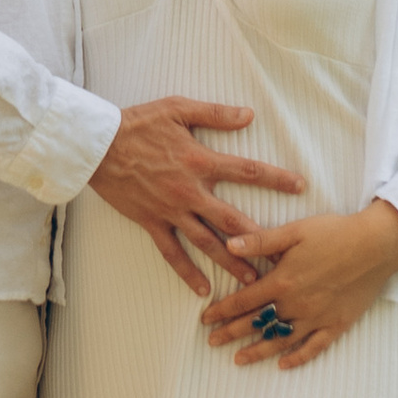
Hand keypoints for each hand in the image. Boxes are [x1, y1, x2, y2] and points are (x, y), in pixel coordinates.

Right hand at [87, 96, 307, 293]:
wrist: (97, 146)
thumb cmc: (137, 124)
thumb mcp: (177, 108)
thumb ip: (214, 113)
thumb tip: (248, 115)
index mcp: (199, 161)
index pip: (246, 171)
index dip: (275, 179)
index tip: (300, 187)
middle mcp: (190, 191)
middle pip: (233, 219)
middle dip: (260, 237)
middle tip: (283, 255)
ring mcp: (171, 211)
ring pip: (207, 242)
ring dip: (231, 263)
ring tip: (253, 282)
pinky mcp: (152, 223)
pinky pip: (172, 253)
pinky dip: (187, 272)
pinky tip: (203, 289)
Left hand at [202, 202, 397, 366]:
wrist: (377, 245)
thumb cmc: (335, 233)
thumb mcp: (294, 231)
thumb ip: (260, 242)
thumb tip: (228, 246)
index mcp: (282, 281)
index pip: (243, 301)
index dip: (222, 311)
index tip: (205, 320)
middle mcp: (296, 304)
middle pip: (257, 323)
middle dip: (231, 333)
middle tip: (212, 342)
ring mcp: (317, 317)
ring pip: (280, 340)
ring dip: (257, 351)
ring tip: (238, 359)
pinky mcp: (337, 324)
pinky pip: (314, 347)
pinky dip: (297, 358)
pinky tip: (283, 365)